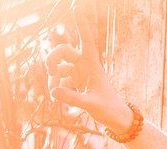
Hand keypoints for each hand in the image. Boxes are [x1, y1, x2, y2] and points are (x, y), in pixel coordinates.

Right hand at [44, 2, 132, 131]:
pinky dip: (56, 87)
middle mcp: (84, 65)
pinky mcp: (74, 83)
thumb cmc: (109, 110)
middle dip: (53, 58)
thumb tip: (53, 91)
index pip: (86, 39)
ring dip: (53, 75)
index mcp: (93, 64)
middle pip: (63, 51)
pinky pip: (59, 80)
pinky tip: (57, 96)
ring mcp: (78, 73)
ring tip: (53, 89)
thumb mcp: (92, 105)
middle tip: (51, 72)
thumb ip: (73, 98)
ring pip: (58, 66)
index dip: (81, 24)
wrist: (115, 119)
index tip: (75, 6)